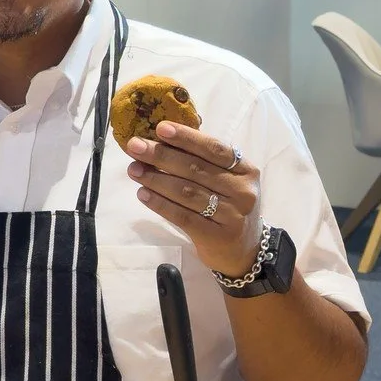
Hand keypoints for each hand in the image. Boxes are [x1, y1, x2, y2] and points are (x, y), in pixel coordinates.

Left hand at [127, 122, 261, 277]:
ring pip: (186, 192)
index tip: (160, 128)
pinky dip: (160, 204)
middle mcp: (243, 191)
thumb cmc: (230, 209)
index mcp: (246, 171)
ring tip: (134, 170)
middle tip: (135, 146)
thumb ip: (205, 164)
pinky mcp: (216, 236)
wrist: (244, 252)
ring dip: (156, 179)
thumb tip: (162, 142)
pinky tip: (143, 194)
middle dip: (162, 155)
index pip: (214, 149)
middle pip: (196, 169)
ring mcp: (232, 215)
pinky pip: (182, 216)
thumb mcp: (229, 183)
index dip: (187, 137)